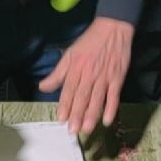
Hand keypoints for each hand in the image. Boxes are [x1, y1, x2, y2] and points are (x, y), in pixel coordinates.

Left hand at [38, 17, 132, 135]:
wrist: (113, 29)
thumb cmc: (89, 42)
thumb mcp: (69, 54)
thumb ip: (57, 73)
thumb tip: (43, 87)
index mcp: (76, 68)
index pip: (69, 90)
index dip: (65, 105)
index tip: (61, 119)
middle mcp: (89, 74)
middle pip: (82, 97)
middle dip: (76, 115)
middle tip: (72, 131)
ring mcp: (104, 77)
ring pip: (97, 99)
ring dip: (91, 115)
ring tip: (86, 129)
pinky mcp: (117, 78)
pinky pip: (114, 96)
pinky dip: (111, 109)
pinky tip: (107, 121)